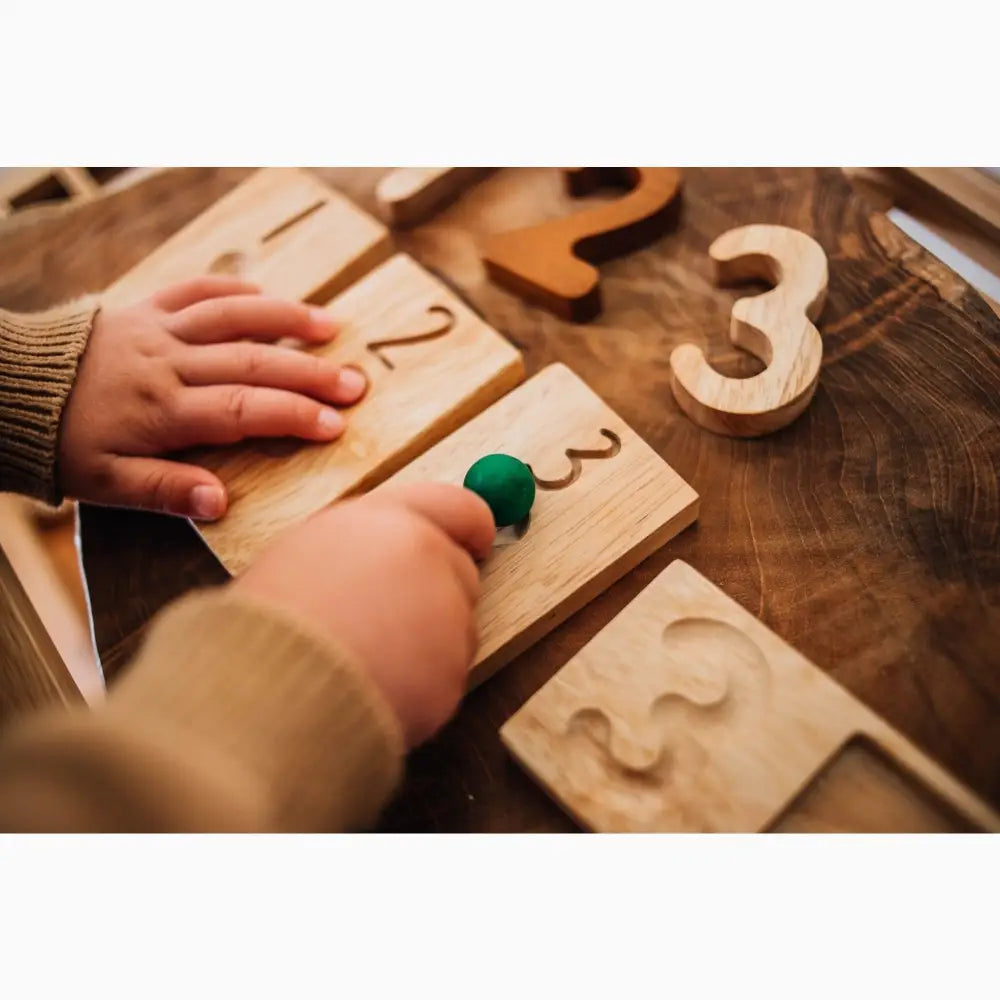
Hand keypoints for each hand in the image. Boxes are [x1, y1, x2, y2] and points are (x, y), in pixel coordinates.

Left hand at [58, 277, 366, 519]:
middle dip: (309, 373)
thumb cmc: (62, 445)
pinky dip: (233, 289)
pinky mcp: (144, 308)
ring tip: (330, 325)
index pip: (243, 411)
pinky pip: (194, 289)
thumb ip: (165, 492)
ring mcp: (158, 329)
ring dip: (285, 320)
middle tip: (356, 382)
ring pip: (232, 317)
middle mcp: (168, 363)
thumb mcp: (105, 484)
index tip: (336, 425)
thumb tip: (222, 503)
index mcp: (163, 411)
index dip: (293, 416)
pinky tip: (267, 294)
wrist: (7, 391)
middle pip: (251, 363)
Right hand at [233, 483, 495, 746]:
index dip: (470, 526)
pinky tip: (374, 687)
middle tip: (385, 619)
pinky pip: (447, 676)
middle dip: (436, 593)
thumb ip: (365, 540)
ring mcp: (447, 618)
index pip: (460, 507)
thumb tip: (396, 548)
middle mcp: (429, 560)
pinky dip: (422, 685)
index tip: (477, 539)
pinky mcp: (452, 674)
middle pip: (460, 571)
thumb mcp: (308, 549)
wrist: (268, 692)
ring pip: (456, 627)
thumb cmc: (272, 622)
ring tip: (364, 656)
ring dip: (427, 641)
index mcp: (390, 521)